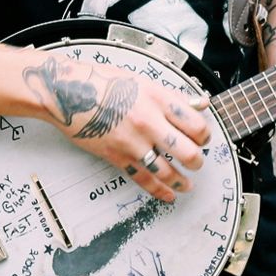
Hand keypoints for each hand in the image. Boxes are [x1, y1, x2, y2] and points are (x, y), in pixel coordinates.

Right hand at [21, 55, 212, 203]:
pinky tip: (168, 194)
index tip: (205, 139)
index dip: (205, 135)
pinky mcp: (117, 156)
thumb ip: (173, 96)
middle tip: (198, 162)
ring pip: (167, 170)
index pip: (195, 123)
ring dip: (182, 180)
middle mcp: (149, 121)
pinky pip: (143, 178)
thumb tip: (200, 104)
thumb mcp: (143, 81)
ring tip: (187, 184)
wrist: (69, 92)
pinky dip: (159, 190)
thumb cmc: (103, 81)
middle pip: (187, 151)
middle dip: (197, 161)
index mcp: (158, 98)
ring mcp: (133, 141)